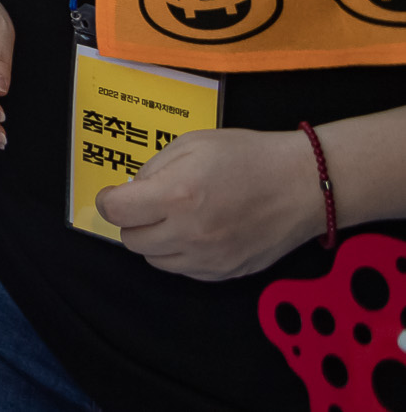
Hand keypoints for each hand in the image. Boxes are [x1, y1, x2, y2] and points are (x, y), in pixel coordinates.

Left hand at [98, 128, 321, 280]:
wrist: (305, 185)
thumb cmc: (249, 156)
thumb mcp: (193, 143)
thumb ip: (155, 167)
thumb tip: (133, 189)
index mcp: (177, 196)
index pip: (116, 212)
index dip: (109, 201)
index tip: (116, 194)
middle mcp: (189, 233)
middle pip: (130, 239)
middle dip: (132, 220)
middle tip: (149, 203)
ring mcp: (209, 259)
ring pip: (154, 259)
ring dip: (155, 239)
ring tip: (176, 217)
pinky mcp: (226, 273)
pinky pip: (184, 270)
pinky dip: (180, 254)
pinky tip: (197, 232)